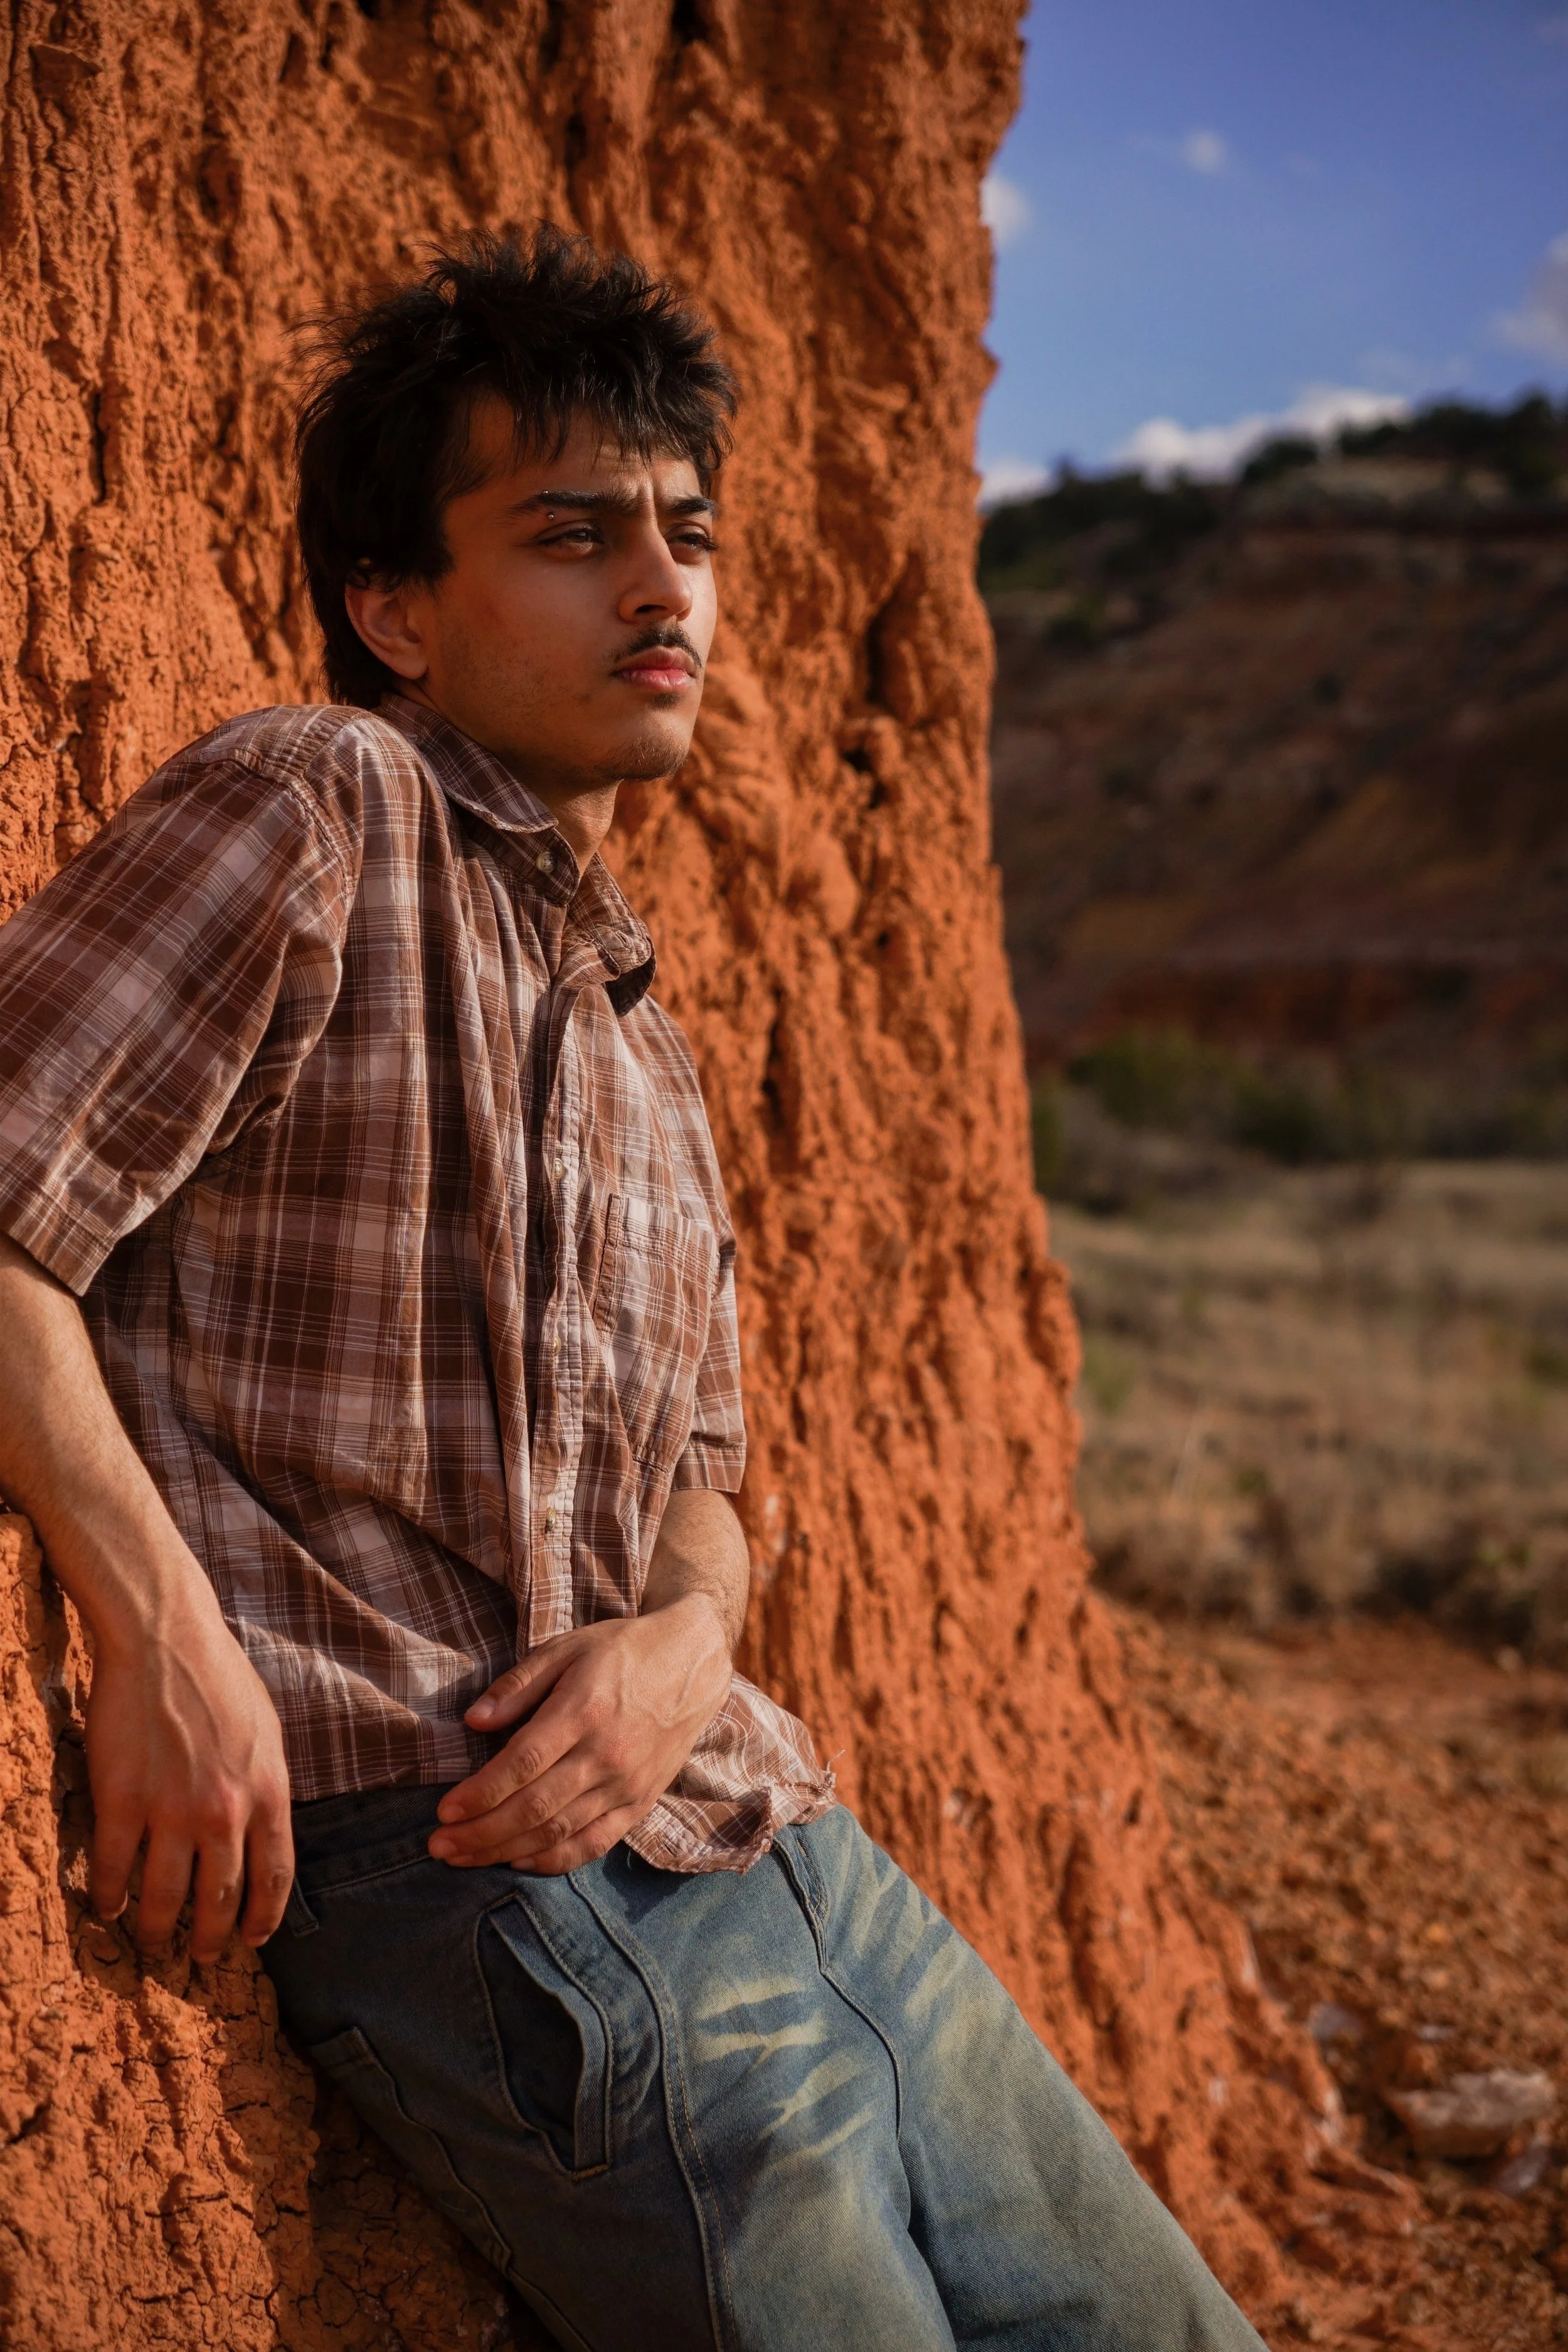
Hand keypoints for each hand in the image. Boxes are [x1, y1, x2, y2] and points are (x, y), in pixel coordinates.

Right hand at [87, 1595, 293, 1961]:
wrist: (167, 1638)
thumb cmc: (220, 1677)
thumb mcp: (267, 1733)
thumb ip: (267, 1786)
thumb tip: (264, 1829)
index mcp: (268, 1793)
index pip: (274, 1877)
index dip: (262, 1918)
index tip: (252, 1940)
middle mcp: (225, 1811)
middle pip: (219, 1899)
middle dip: (209, 1939)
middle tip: (199, 1958)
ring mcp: (171, 1809)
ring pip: (165, 1897)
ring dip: (156, 1929)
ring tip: (150, 1944)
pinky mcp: (122, 1800)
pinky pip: (115, 1868)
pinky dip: (109, 1897)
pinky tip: (107, 1908)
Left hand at [427, 1595, 732, 1874]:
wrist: (693, 1663)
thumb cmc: (621, 1651)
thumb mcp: (566, 1648)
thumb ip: (518, 1684)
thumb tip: (472, 1721)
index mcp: (584, 1711)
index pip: (521, 1765)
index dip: (479, 1794)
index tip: (443, 1812)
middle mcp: (607, 1754)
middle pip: (534, 1808)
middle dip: (480, 1833)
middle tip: (439, 1847)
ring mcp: (627, 1784)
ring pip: (558, 1832)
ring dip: (505, 1851)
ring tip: (464, 1859)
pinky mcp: (641, 1802)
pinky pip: (594, 1843)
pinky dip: (555, 1860)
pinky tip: (518, 1861)